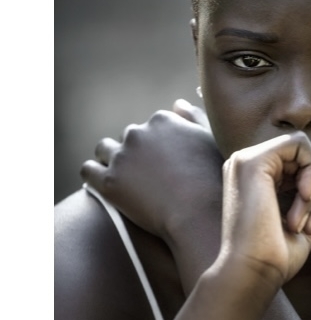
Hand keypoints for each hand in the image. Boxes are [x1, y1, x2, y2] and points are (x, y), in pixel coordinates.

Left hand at [80, 103, 222, 241]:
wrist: (200, 216)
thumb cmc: (213, 182)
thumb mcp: (211, 142)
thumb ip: (194, 118)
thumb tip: (177, 104)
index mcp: (162, 120)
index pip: (150, 127)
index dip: (155, 146)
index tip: (161, 164)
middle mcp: (138, 133)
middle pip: (128, 138)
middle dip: (134, 154)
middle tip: (145, 178)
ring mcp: (121, 157)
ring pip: (104, 150)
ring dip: (110, 161)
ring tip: (122, 180)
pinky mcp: (108, 182)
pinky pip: (88, 171)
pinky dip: (93, 176)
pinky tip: (102, 187)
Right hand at [219, 132, 310, 285]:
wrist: (254, 273)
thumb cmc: (275, 258)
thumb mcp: (307, 225)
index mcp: (253, 181)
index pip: (300, 163)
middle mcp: (245, 167)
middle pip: (304, 154)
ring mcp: (245, 161)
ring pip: (303, 149)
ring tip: (308, 220)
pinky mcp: (252, 161)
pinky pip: (299, 146)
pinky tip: (305, 199)